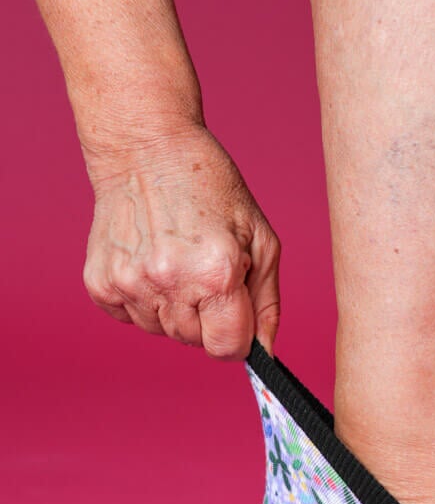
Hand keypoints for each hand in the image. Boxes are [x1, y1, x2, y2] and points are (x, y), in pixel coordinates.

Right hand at [81, 123, 279, 358]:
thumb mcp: (260, 241)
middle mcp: (169, 281)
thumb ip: (266, 304)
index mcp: (216, 273)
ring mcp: (129, 283)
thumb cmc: (212, 191)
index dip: (237, 337)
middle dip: (208, 318)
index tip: (235, 315)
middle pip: (195, 342)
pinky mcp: (99, 283)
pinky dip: (144, 300)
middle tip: (206, 273)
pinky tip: (151, 262)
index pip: (227, 347)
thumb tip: (264, 352)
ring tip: (178, 262)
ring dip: (176, 309)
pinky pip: (130, 318)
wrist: (148, 151)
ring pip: (163, 332)